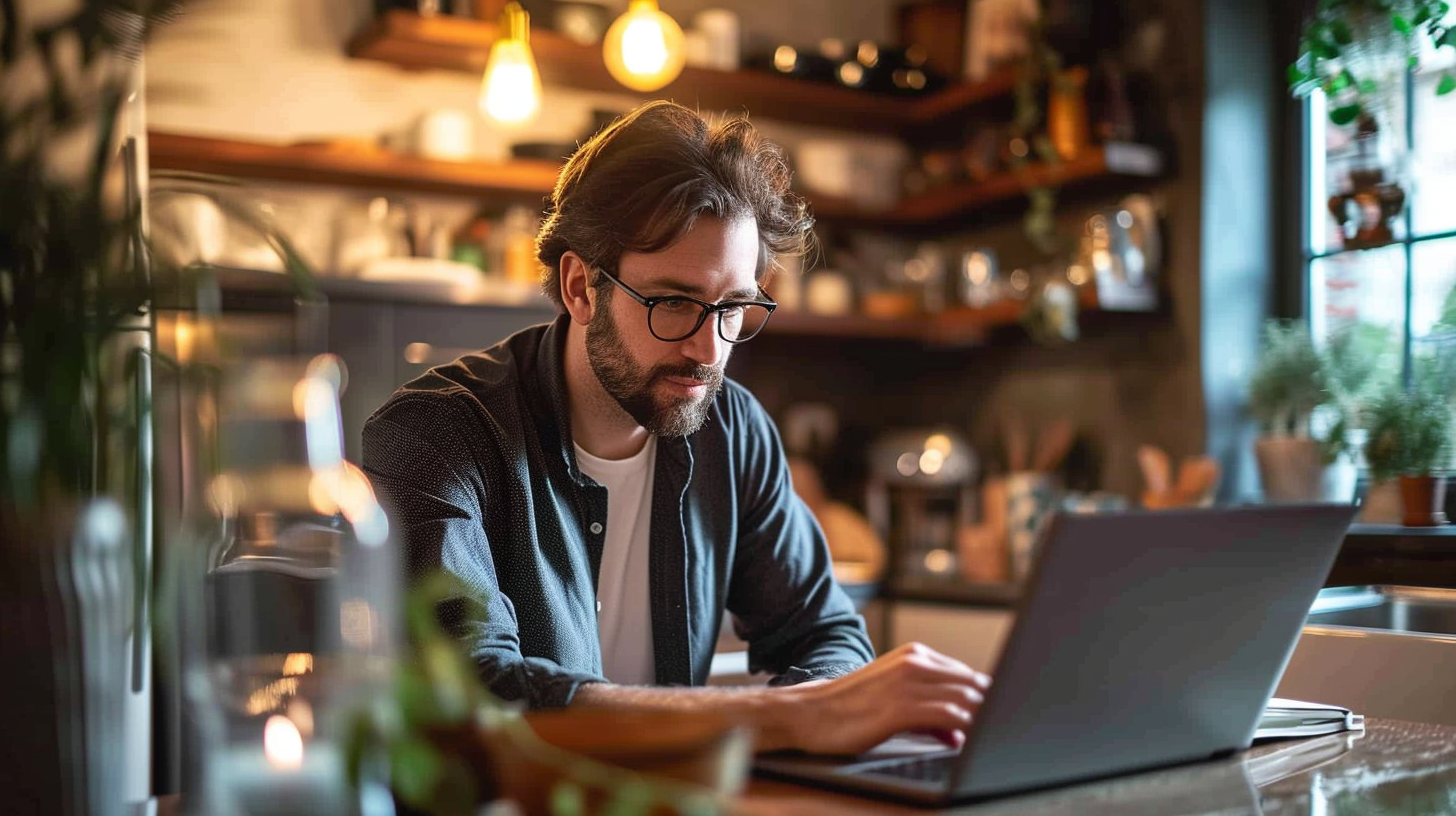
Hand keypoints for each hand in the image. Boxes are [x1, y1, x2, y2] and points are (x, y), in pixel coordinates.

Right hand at [782, 642, 990, 754]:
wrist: (808, 713)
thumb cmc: (848, 709)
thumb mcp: (892, 697)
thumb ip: (928, 708)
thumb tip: (958, 730)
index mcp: (914, 655)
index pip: (965, 676)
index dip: (986, 699)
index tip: (998, 717)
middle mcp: (914, 662)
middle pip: (971, 684)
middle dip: (990, 710)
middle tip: (1002, 729)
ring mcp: (908, 683)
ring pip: (965, 698)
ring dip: (982, 719)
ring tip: (989, 737)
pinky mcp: (901, 707)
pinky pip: (948, 715)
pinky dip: (966, 728)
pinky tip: (968, 741)